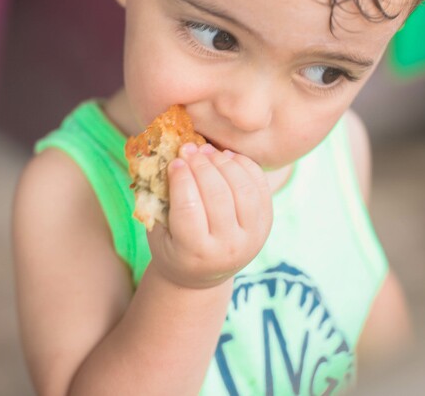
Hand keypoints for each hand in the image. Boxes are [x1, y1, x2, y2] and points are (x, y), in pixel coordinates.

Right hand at [147, 143, 272, 289]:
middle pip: (218, 196)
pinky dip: (245, 166)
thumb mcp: (158, 231)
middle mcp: (228, 248)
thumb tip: (166, 155)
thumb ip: (159, 200)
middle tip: (189, 149)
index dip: (181, 179)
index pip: (189, 209)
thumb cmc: (173, 248)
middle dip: (202, 166)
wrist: (203, 275)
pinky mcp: (266, 223)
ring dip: (224, 163)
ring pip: (243, 189)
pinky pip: (260, 186)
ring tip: (207, 151)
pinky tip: (227, 156)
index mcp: (195, 253)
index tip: (175, 161)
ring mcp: (252, 236)